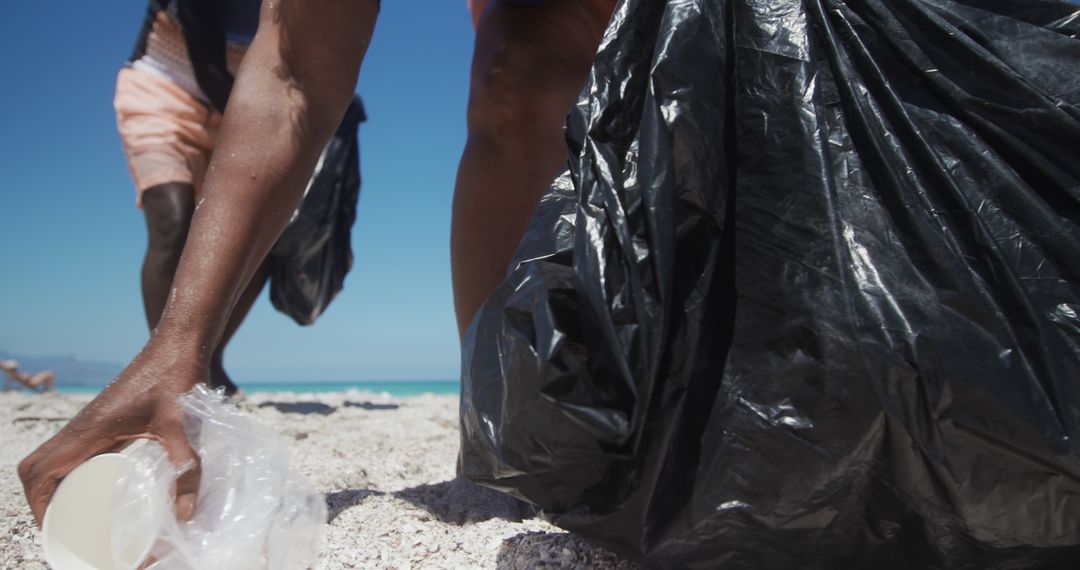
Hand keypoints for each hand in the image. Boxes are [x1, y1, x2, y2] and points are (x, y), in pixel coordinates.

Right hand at [18, 345, 205, 524]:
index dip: (38, 504)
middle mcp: (81, 426)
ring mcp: (90, 422)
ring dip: (53, 486)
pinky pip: (71, 450)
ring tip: (77, 516)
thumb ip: (186, 465)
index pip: (40, 471)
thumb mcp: (183, 424)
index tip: (54, 529)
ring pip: (51, 457)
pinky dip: (70, 472)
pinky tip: (97, 488)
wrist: (179, 343)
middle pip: (35, 467)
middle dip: (41, 500)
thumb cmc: (177, 377)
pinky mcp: (103, 419)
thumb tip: (185, 513)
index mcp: (89, 430)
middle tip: (64, 527)